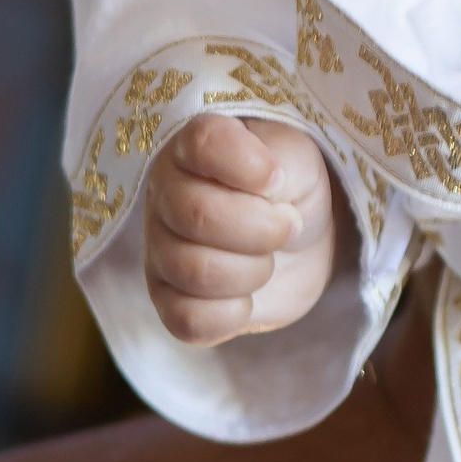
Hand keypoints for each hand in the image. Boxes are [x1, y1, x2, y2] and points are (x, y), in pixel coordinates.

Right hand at [143, 112, 345, 346]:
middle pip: (197, 216)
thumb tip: (266, 186)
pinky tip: (246, 297)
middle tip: (289, 227)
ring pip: (193, 272)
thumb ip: (283, 156)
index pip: (204, 142)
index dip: (248, 165)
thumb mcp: (300, 157)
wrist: (299, 244)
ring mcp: (160, 250)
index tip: (278, 180)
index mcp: (195, 146)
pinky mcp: (169, 301)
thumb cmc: (292, 189)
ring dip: (252, 272)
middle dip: (262, 230)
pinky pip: (187, 319)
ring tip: (267, 260)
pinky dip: (231, 314)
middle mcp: (166, 193)